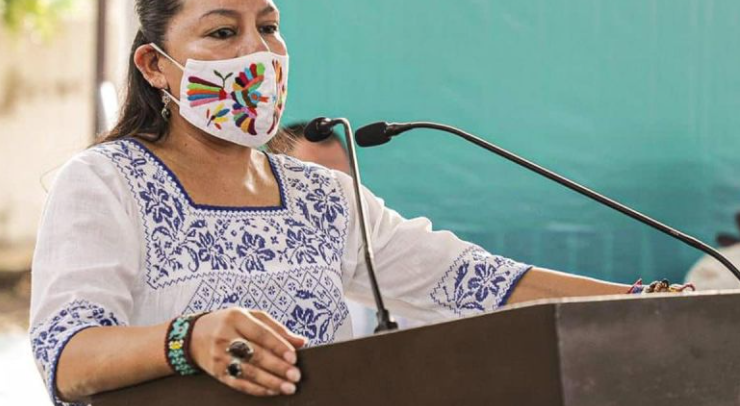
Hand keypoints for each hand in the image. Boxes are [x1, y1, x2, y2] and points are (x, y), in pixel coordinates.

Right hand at [190, 308, 306, 395]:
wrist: (193, 335)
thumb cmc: (230, 324)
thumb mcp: (250, 317)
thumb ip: (276, 328)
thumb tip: (301, 341)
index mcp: (236, 318)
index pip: (261, 333)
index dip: (278, 346)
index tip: (294, 357)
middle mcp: (225, 336)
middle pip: (255, 354)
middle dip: (278, 367)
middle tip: (296, 376)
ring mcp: (219, 356)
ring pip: (248, 372)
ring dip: (271, 381)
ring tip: (289, 387)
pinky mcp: (217, 372)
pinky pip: (239, 383)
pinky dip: (257, 389)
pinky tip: (272, 391)